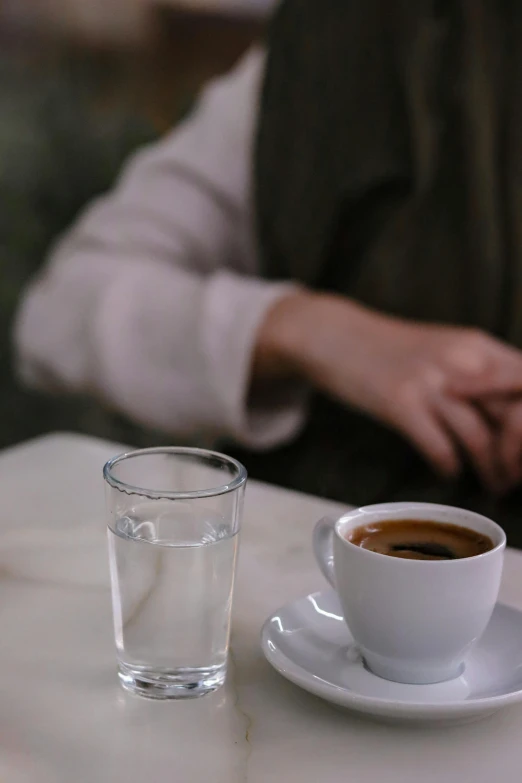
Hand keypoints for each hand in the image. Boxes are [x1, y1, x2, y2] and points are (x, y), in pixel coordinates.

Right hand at [255, 290, 521, 490]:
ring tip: (492, 486)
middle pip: (512, 416)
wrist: (335, 335)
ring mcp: (430, 381)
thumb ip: (480, 373)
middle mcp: (461, 361)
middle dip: (518, 454)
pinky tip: (449, 473)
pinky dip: (450, 467)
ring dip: (490, 471)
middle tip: (515, 476)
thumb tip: (510, 415)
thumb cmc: (390, 349)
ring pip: (479, 438)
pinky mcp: (400, 402)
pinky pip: (439, 446)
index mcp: (478, 346)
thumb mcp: (445, 349)